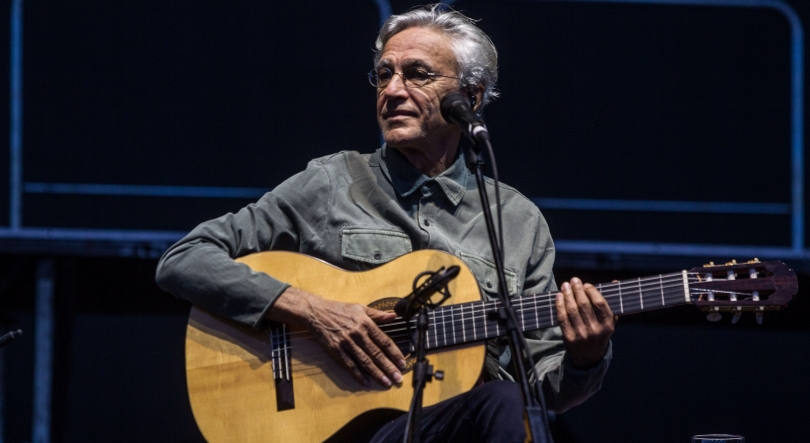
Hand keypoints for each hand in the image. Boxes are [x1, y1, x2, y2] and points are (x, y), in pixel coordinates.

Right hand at [271, 287, 405, 387]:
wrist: (316, 312)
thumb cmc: (339, 310)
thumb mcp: (360, 308)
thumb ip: (378, 314)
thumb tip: (395, 316)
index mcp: (365, 323)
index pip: (384, 340)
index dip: (394, 353)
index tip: (402, 362)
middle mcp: (358, 333)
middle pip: (376, 353)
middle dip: (388, 367)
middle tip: (398, 378)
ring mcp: (346, 343)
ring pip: (364, 361)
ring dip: (376, 373)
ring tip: (386, 382)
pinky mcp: (336, 350)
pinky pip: (349, 365)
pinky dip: (358, 374)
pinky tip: (366, 382)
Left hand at [555, 277, 613, 368]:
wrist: (589, 359)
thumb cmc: (599, 335)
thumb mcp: (609, 322)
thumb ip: (610, 303)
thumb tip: (613, 282)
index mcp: (608, 325)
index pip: (599, 303)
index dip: (592, 291)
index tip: (586, 284)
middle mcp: (595, 330)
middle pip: (584, 304)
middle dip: (577, 290)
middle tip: (574, 280)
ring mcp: (581, 334)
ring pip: (572, 310)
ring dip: (567, 295)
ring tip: (565, 286)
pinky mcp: (569, 337)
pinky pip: (562, 318)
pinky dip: (559, 305)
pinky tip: (559, 297)